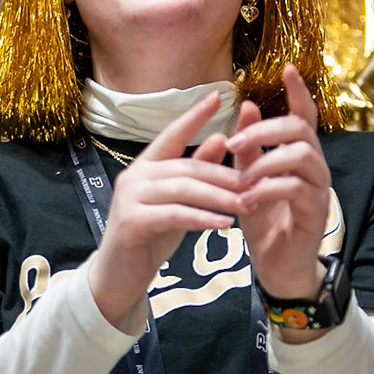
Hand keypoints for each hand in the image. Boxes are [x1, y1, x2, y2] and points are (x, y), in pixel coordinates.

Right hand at [84, 95, 241, 331]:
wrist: (117, 277)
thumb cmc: (148, 237)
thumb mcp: (176, 202)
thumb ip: (193, 172)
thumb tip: (218, 139)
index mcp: (145, 165)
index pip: (172, 133)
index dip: (195, 115)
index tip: (219, 96)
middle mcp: (135, 176)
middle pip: (187, 167)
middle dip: (224, 173)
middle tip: (256, 181)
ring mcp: (130, 198)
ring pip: (184, 189)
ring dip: (220, 196)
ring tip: (247, 203)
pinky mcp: (132, 222)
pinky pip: (175, 215)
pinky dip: (203, 218)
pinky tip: (225, 224)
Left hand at [227, 66, 330, 304]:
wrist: (278, 266)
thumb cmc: (265, 219)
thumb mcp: (249, 177)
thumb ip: (248, 146)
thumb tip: (245, 105)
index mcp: (298, 154)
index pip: (304, 115)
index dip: (298, 91)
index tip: (287, 67)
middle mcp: (314, 167)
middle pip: (302, 130)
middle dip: (266, 130)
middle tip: (235, 142)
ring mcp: (318, 189)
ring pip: (302, 156)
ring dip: (266, 162)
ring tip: (241, 179)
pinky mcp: (315, 213)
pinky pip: (296, 189)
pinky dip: (268, 190)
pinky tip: (247, 201)